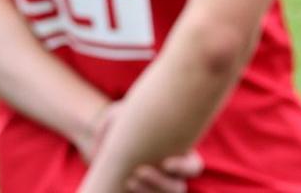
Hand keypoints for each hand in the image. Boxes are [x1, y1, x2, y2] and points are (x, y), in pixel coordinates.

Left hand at [74, 103, 204, 192]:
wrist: (107, 141)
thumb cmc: (121, 122)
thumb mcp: (120, 115)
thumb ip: (119, 117)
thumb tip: (114, 131)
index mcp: (180, 153)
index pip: (193, 166)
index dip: (183, 168)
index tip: (165, 164)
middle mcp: (173, 175)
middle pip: (177, 187)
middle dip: (159, 183)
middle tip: (139, 172)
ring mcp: (159, 186)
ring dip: (147, 192)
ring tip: (129, 181)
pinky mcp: (145, 190)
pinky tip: (124, 187)